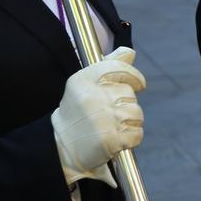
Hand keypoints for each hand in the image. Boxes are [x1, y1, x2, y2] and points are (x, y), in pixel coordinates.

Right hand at [52, 47, 145, 187]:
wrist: (61, 148)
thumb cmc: (77, 113)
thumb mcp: (85, 85)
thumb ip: (108, 66)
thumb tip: (130, 52)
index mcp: (84, 80)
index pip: (119, 68)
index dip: (134, 76)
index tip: (139, 84)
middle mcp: (93, 97)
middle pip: (130, 94)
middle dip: (126, 105)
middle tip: (110, 114)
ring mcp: (102, 118)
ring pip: (136, 114)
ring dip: (130, 122)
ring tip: (113, 127)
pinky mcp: (110, 139)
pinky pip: (136, 133)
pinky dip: (131, 138)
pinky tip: (117, 139)